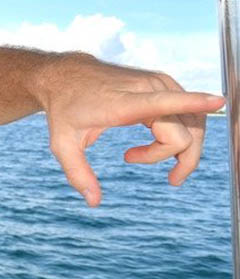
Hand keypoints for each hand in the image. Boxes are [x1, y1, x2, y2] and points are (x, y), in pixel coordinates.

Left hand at [38, 55, 224, 205]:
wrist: (66, 76)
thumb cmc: (63, 110)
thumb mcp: (61, 144)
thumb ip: (77, 173)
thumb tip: (94, 202)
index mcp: (123, 103)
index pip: (164, 103)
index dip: (193, 102)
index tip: (218, 101)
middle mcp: (146, 89)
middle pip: (185, 132)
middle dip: (181, 161)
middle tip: (168, 179)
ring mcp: (159, 83)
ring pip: (193, 123)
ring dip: (182, 150)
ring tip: (138, 157)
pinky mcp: (164, 83)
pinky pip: (188, 113)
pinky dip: (183, 134)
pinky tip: (156, 144)